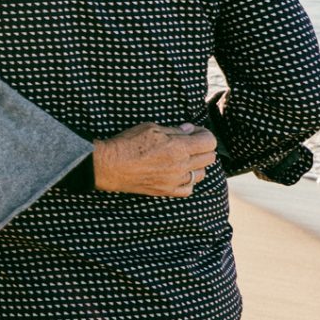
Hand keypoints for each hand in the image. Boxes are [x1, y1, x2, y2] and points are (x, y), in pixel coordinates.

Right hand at [91, 122, 217, 196]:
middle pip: (209, 157)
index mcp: (179, 147)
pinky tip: (180, 173)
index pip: (209, 142)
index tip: (195, 131)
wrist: (111, 165)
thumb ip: (174, 130)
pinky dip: (188, 180)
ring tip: (185, 158)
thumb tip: (189, 130)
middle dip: (203, 147)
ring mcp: (175, 180)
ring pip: (201, 174)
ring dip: (197, 164)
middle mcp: (181, 165)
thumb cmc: (128, 143)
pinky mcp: (167, 191)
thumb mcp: (151, 128)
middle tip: (191, 142)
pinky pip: (188, 189)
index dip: (204, 133)